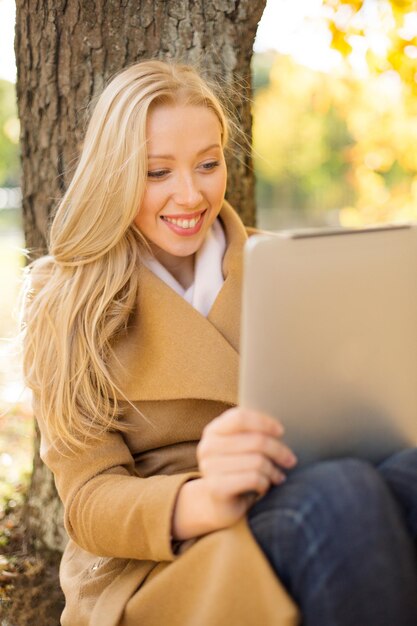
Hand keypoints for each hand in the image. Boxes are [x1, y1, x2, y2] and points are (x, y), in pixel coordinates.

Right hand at [195, 406, 296, 527]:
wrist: (218, 505)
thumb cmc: (237, 470)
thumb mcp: (241, 448)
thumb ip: (253, 433)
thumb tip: (281, 429)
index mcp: (213, 430)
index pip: (240, 418)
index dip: (264, 422)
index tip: (281, 431)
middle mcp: (207, 446)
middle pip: (255, 440)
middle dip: (278, 450)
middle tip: (290, 460)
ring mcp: (209, 467)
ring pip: (257, 461)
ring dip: (273, 470)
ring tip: (278, 477)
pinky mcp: (216, 488)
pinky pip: (253, 479)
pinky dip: (265, 483)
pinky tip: (265, 487)